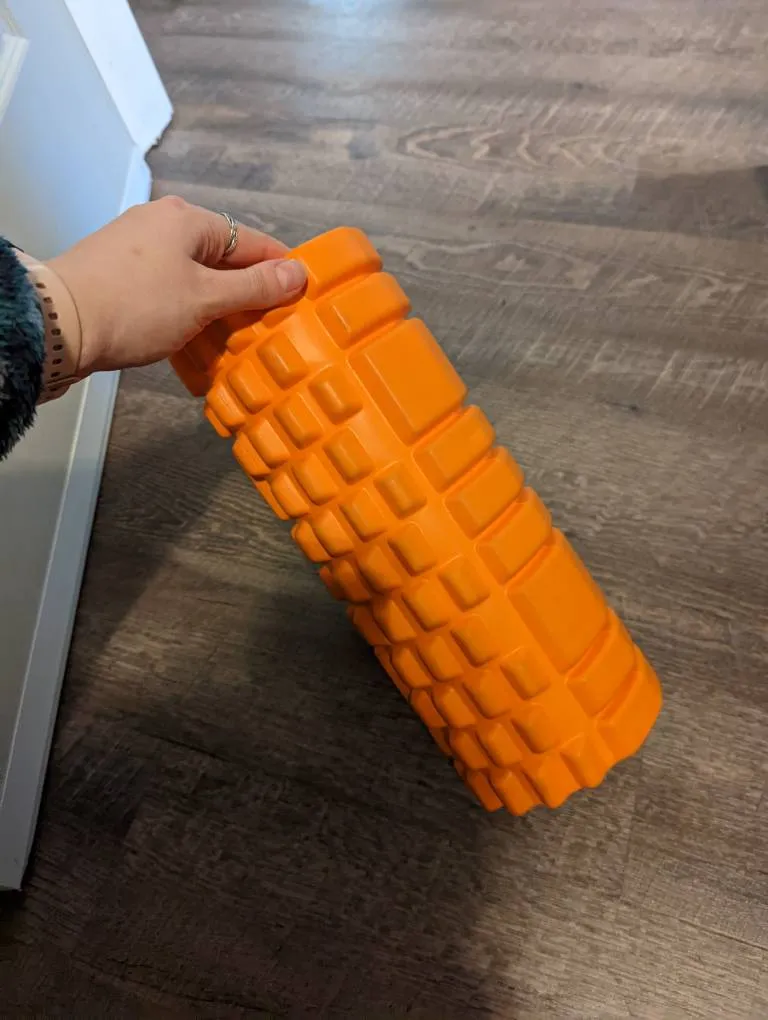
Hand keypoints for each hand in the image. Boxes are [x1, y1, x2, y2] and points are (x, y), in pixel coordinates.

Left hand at [47, 196, 306, 374]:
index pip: (252, 240)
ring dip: (217, 306)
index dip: (281, 269)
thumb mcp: (205, 299)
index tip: (304, 295)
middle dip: (248, 292)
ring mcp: (137, 247)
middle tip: (271, 326)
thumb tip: (298, 272)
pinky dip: (188, 309)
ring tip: (236, 338)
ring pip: (195, 275)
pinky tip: (196, 336)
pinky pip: (169, 287)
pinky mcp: (119, 273)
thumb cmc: (137, 307)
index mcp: (188, 219)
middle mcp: (162, 223)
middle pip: (223, 258)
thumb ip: (254, 287)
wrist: (59, 325)